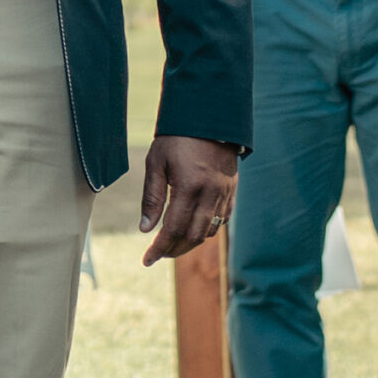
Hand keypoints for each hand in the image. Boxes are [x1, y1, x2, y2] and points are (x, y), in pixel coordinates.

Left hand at [139, 134, 238, 266]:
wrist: (208, 117)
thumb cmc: (176, 137)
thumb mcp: (156, 162)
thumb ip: (152, 197)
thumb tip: (145, 229)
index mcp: (189, 187)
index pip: (173, 229)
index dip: (159, 248)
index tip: (146, 260)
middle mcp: (210, 194)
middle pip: (193, 236)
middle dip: (174, 250)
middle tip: (158, 255)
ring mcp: (224, 193)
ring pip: (209, 231)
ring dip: (190, 243)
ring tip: (172, 245)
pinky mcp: (232, 191)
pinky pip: (222, 220)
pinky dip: (206, 230)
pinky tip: (193, 230)